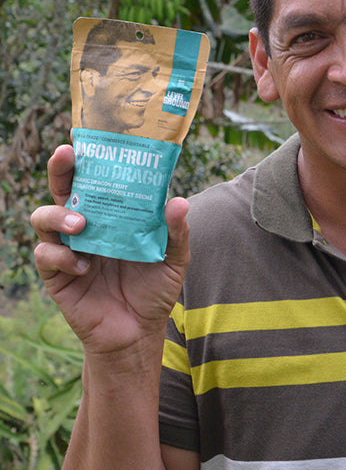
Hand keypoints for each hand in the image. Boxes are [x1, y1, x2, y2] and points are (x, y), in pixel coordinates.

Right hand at [30, 144, 190, 354]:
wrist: (138, 332)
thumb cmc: (155, 290)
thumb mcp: (174, 259)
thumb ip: (176, 232)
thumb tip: (178, 201)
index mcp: (112, 217)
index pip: (96, 182)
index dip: (88, 160)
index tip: (86, 138)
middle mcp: (87, 226)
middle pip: (63, 190)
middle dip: (60, 169)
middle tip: (66, 154)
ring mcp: (68, 249)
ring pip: (43, 217)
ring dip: (58, 216)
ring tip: (81, 225)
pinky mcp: (57, 276)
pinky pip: (46, 256)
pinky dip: (63, 257)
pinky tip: (86, 267)